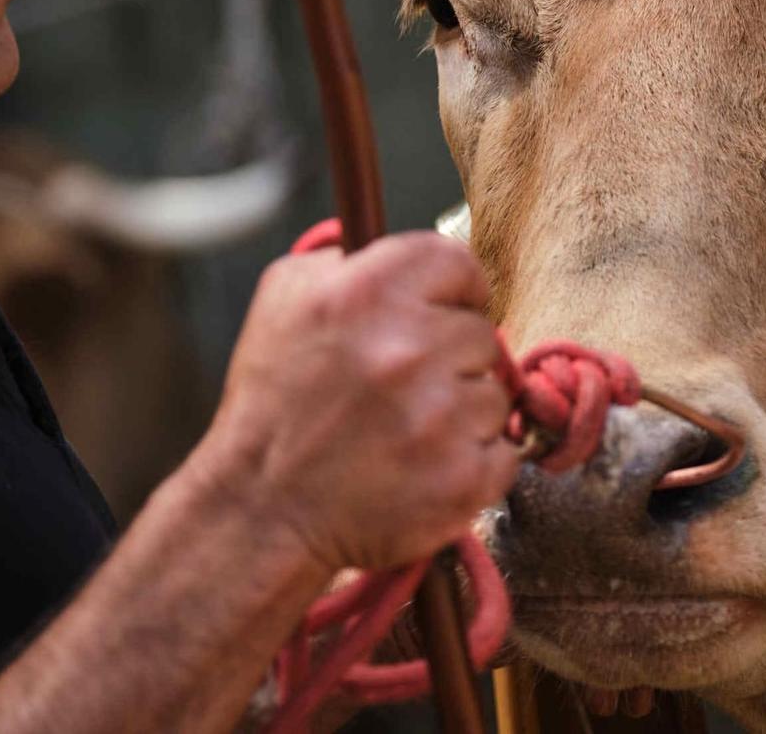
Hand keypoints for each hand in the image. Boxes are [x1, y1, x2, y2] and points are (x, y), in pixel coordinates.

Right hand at [198, 232, 517, 571]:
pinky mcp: (464, 478)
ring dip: (461, 414)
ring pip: (495, 395)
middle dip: (449, 359)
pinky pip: (504, 453)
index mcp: (368, 292)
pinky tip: (422, 468)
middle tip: (400, 390)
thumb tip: (404, 252)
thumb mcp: (285, 299)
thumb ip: (347, 258)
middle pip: (481, 334)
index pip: (458, 262)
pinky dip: (472, 464)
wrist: (261, 512)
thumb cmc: (273, 405)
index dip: (452, 290)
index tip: (440, 312)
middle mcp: (409, 348)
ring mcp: (442, 417)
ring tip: (404, 433)